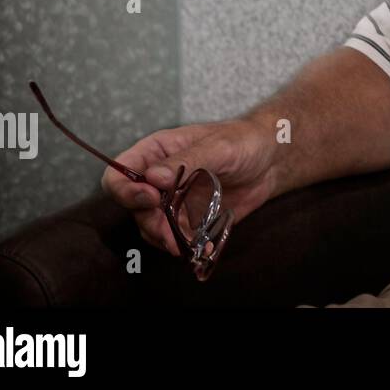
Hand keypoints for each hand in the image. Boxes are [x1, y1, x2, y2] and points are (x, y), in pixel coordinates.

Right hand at [102, 118, 278, 256]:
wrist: (270, 160)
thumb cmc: (242, 141)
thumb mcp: (218, 146)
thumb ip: (187, 160)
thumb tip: (153, 177)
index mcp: (156, 153)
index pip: (119, 174)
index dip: (126, 190)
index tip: (151, 199)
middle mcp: (157, 178)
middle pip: (133, 207)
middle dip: (150, 222)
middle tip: (171, 233)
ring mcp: (171, 200)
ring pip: (150, 227)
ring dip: (164, 239)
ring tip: (186, 245)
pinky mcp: (188, 218)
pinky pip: (175, 237)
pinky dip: (184, 246)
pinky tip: (202, 248)